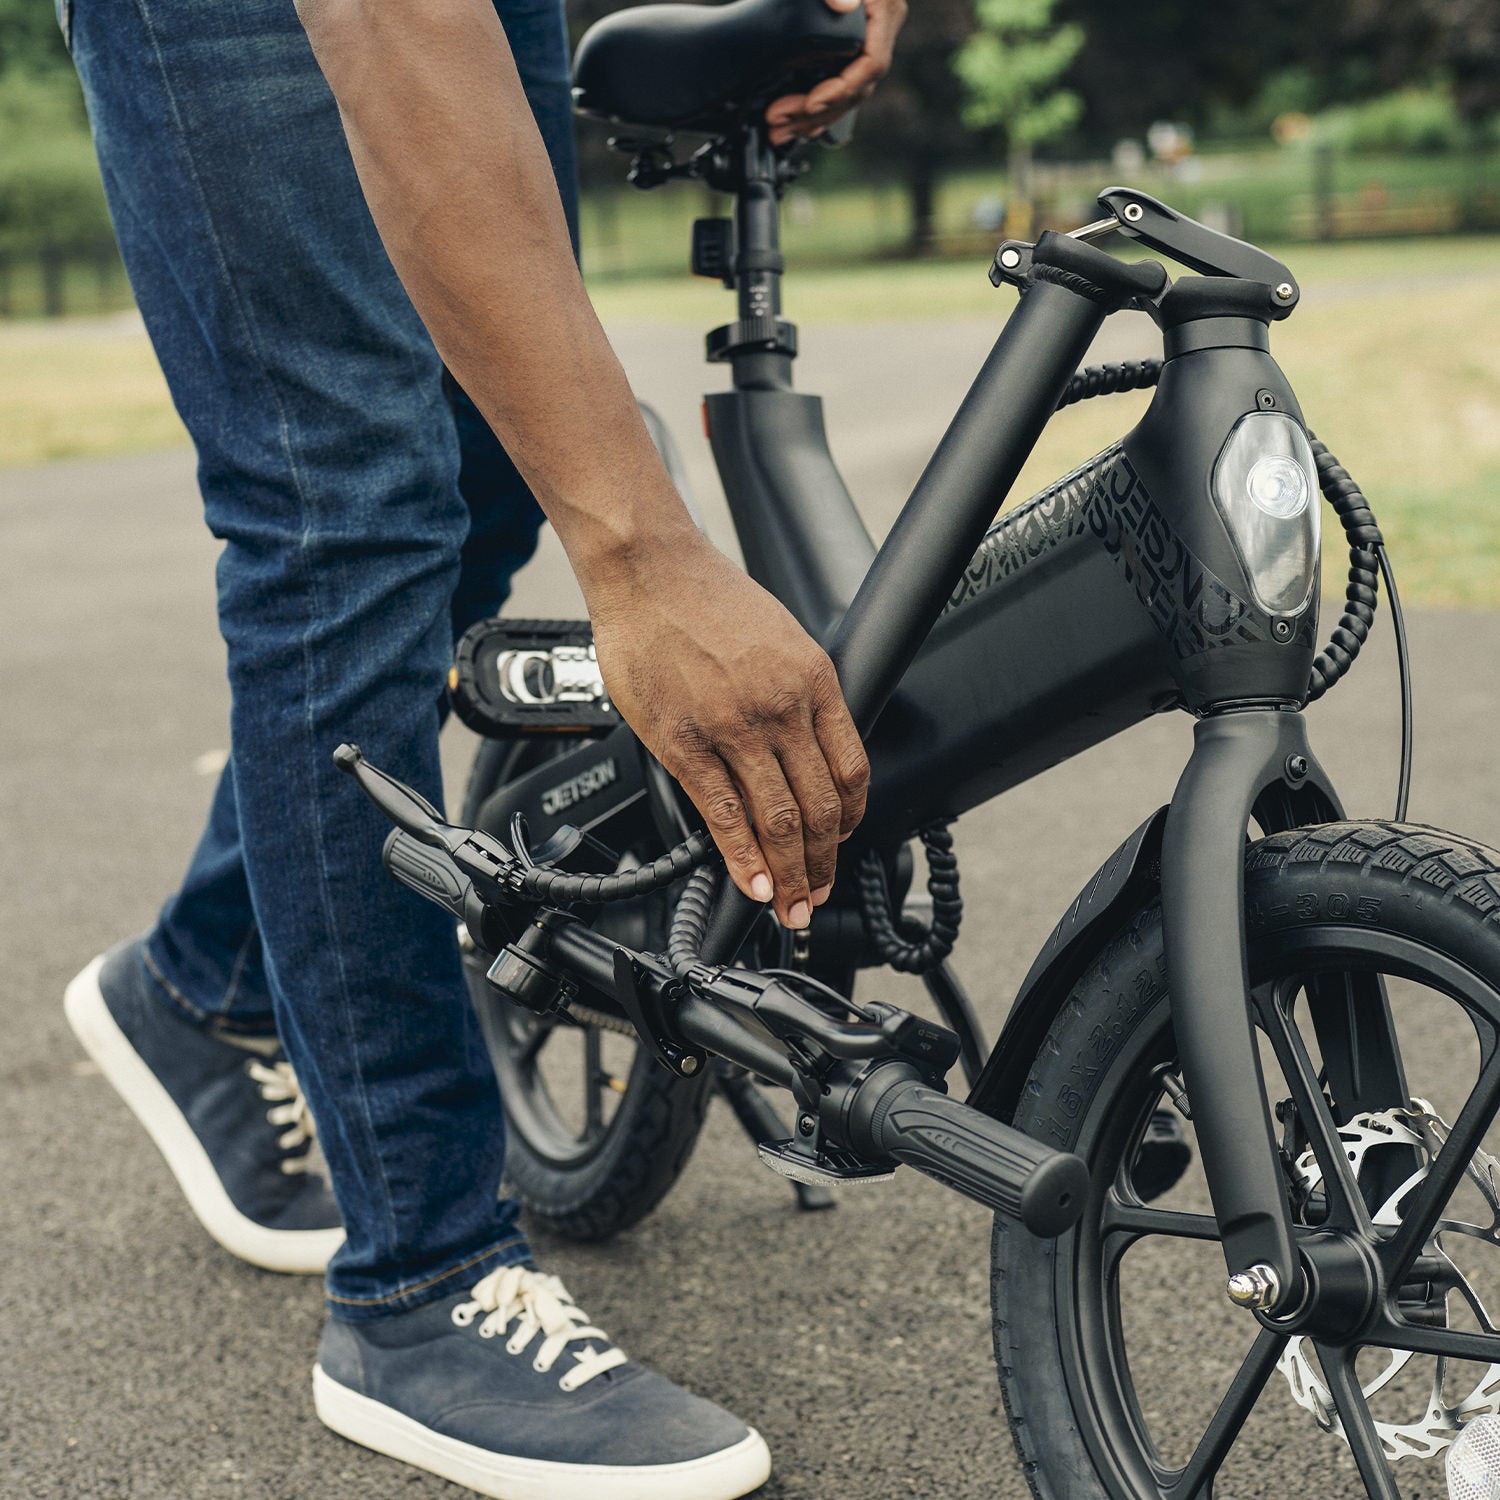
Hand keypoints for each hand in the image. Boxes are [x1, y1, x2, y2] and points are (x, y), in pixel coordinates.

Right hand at [586, 534, 868, 928]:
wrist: (648, 569)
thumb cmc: (706, 598)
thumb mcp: (780, 637)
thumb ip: (797, 694)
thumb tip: (803, 750)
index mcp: (814, 679)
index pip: (852, 769)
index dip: (851, 820)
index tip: (842, 842)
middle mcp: (782, 706)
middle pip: (820, 806)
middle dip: (824, 863)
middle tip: (817, 895)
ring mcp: (734, 727)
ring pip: (779, 819)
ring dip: (789, 873)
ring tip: (788, 903)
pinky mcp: (685, 742)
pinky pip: (723, 814)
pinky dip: (742, 857)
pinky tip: (751, 882)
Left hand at [765, 0, 906, 145]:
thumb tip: (844, 6)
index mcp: (885, 10)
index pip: (871, 64)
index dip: (841, 89)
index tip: (811, 101)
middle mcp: (881, 30)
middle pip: (856, 89)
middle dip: (816, 112)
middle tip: (780, 122)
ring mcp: (867, 40)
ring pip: (847, 94)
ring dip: (812, 118)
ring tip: (779, 130)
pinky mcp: (849, 47)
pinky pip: (840, 86)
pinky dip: (819, 108)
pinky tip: (798, 123)